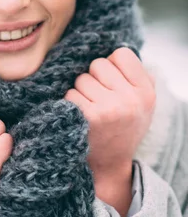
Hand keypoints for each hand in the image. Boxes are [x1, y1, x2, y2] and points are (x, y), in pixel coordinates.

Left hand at [64, 47, 155, 181]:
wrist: (109, 164)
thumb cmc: (123, 126)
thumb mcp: (142, 104)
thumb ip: (137, 77)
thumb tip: (117, 52)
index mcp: (146, 92)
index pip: (121, 54)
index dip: (112, 65)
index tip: (112, 82)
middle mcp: (130, 100)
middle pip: (98, 64)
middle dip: (94, 78)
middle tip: (100, 99)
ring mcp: (109, 108)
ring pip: (81, 79)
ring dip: (81, 92)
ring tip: (92, 110)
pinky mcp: (89, 117)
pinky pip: (70, 94)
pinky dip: (71, 103)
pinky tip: (81, 117)